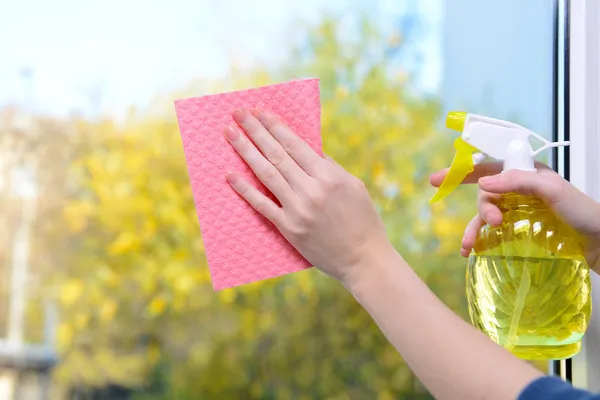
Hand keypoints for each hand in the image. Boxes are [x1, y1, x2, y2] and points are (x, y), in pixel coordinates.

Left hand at [224, 108, 393, 285]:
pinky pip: (262, 205)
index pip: (295, 144)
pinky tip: (230, 175)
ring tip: (230, 134)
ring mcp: (297, 210)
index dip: (275, 126)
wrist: (363, 260)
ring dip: (245, 151)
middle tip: (237, 113)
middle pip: (276, 154)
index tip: (259, 111)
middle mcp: (311, 190)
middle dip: (255, 131)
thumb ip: (329, 167)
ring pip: (265, 174)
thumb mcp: (354, 186)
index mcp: (329, 176)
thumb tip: (307, 148)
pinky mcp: (289, 228)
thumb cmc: (363, 220)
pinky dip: (245, 189)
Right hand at [430, 162, 599, 271]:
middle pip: (485, 193)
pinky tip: (471, 251)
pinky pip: (491, 232)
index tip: (436, 180)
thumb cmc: (582, 212)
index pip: (488, 165)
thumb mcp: (552, 190)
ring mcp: (518, 211)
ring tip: (469, 246)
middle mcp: (518, 190)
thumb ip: (517, 182)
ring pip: (485, 215)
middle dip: (483, 207)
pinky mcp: (519, 230)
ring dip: (474, 228)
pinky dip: (479, 240)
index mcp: (525, 173)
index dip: (461, 171)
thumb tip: (482, 184)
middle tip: (493, 223)